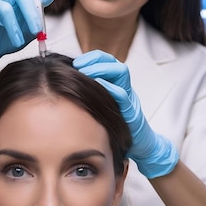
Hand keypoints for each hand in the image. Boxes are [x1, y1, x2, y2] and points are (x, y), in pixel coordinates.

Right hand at [0, 0, 54, 81]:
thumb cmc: (5, 40)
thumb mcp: (26, 31)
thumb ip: (37, 16)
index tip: (49, 0)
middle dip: (31, 11)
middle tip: (37, 30)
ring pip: (7, 4)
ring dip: (17, 25)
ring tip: (20, 42)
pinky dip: (8, 26)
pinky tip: (12, 38)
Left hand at [73, 50, 178, 178]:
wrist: (138, 147)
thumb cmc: (116, 127)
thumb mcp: (103, 107)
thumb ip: (91, 96)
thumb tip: (67, 87)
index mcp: (117, 85)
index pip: (107, 61)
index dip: (92, 58)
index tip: (76, 63)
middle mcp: (125, 88)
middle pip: (114, 62)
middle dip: (96, 61)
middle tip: (79, 66)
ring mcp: (129, 98)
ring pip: (121, 72)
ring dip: (102, 69)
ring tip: (86, 73)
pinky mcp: (132, 112)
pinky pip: (123, 96)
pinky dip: (110, 88)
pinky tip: (97, 87)